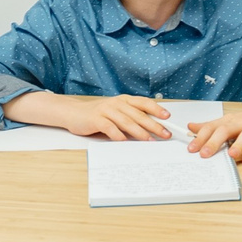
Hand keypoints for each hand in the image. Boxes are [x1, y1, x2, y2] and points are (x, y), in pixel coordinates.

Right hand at [24, 92, 175, 140]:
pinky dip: (118, 135)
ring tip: (150, 140)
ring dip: (139, 132)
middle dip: (154, 125)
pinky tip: (125, 141)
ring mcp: (106, 111)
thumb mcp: (116, 112)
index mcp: (124, 100)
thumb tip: (150, 129)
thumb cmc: (97, 114)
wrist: (73, 112)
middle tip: (165, 134)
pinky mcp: (96, 119)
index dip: (156, 109)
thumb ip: (130, 118)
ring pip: (126, 121)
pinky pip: (110, 128)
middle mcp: (116, 103)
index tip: (167, 117)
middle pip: (138, 114)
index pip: (143, 103)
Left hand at [187, 101, 241, 162]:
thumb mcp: (229, 121)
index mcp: (229, 121)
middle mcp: (241, 124)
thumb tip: (191, 127)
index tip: (190, 149)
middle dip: (214, 142)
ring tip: (230, 155)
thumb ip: (211, 126)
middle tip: (204, 154)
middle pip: (226, 131)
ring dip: (238, 145)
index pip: (212, 128)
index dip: (200, 138)